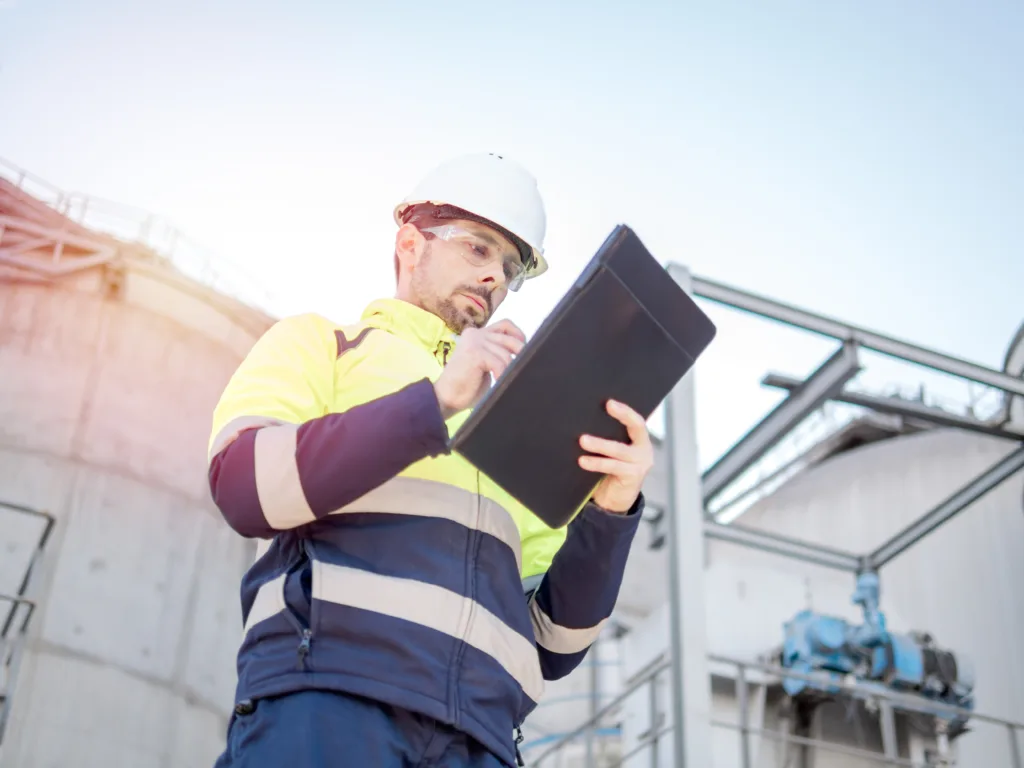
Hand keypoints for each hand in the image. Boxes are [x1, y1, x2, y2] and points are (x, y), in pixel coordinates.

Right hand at [434, 319, 525, 418]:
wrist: (446, 398)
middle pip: (509, 338)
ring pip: (505, 354)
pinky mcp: (474, 353)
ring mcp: (474, 342)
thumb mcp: (486, 363)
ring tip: (501, 379)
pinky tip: (497, 380)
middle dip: (519, 352)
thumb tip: (522, 350)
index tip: (524, 348)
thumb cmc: (467, 385)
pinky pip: (499, 363)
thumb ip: (498, 352)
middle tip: (521, 366)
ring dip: (507, 369)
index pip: (505, 325)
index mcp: (477, 334)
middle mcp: (475, 334)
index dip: (518, 334)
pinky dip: (501, 374)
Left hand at [578, 399, 653, 513]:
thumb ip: (607, 438)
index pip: (637, 420)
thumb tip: (582, 420)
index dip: (626, 410)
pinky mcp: (633, 477)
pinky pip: (613, 466)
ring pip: (619, 450)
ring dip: (600, 444)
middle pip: (636, 428)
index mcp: (640, 440)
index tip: (610, 402)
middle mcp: (644, 450)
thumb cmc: (609, 471)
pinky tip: (583, 461)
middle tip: (607, 406)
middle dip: (622, 415)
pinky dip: (596, 463)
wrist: (614, 500)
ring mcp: (640, 464)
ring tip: (583, 440)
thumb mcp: (612, 452)